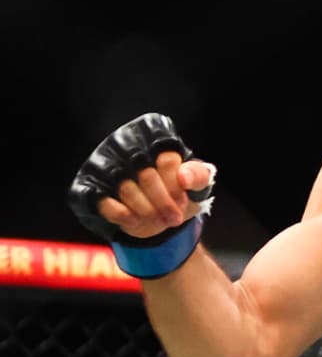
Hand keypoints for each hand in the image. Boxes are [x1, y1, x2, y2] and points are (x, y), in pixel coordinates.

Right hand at [69, 113, 217, 276]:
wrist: (153, 213)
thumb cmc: (177, 189)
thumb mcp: (197, 182)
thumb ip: (198, 175)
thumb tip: (184, 177)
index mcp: (152, 135)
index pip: (167, 160)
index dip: (177, 186)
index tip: (185, 201)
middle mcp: (123, 142)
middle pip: (146, 175)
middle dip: (164, 203)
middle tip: (175, 218)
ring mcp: (102, 163)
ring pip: (126, 188)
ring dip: (147, 211)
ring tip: (160, 221)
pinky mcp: (86, 185)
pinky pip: (101, 200)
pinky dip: (122, 215)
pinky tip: (135, 221)